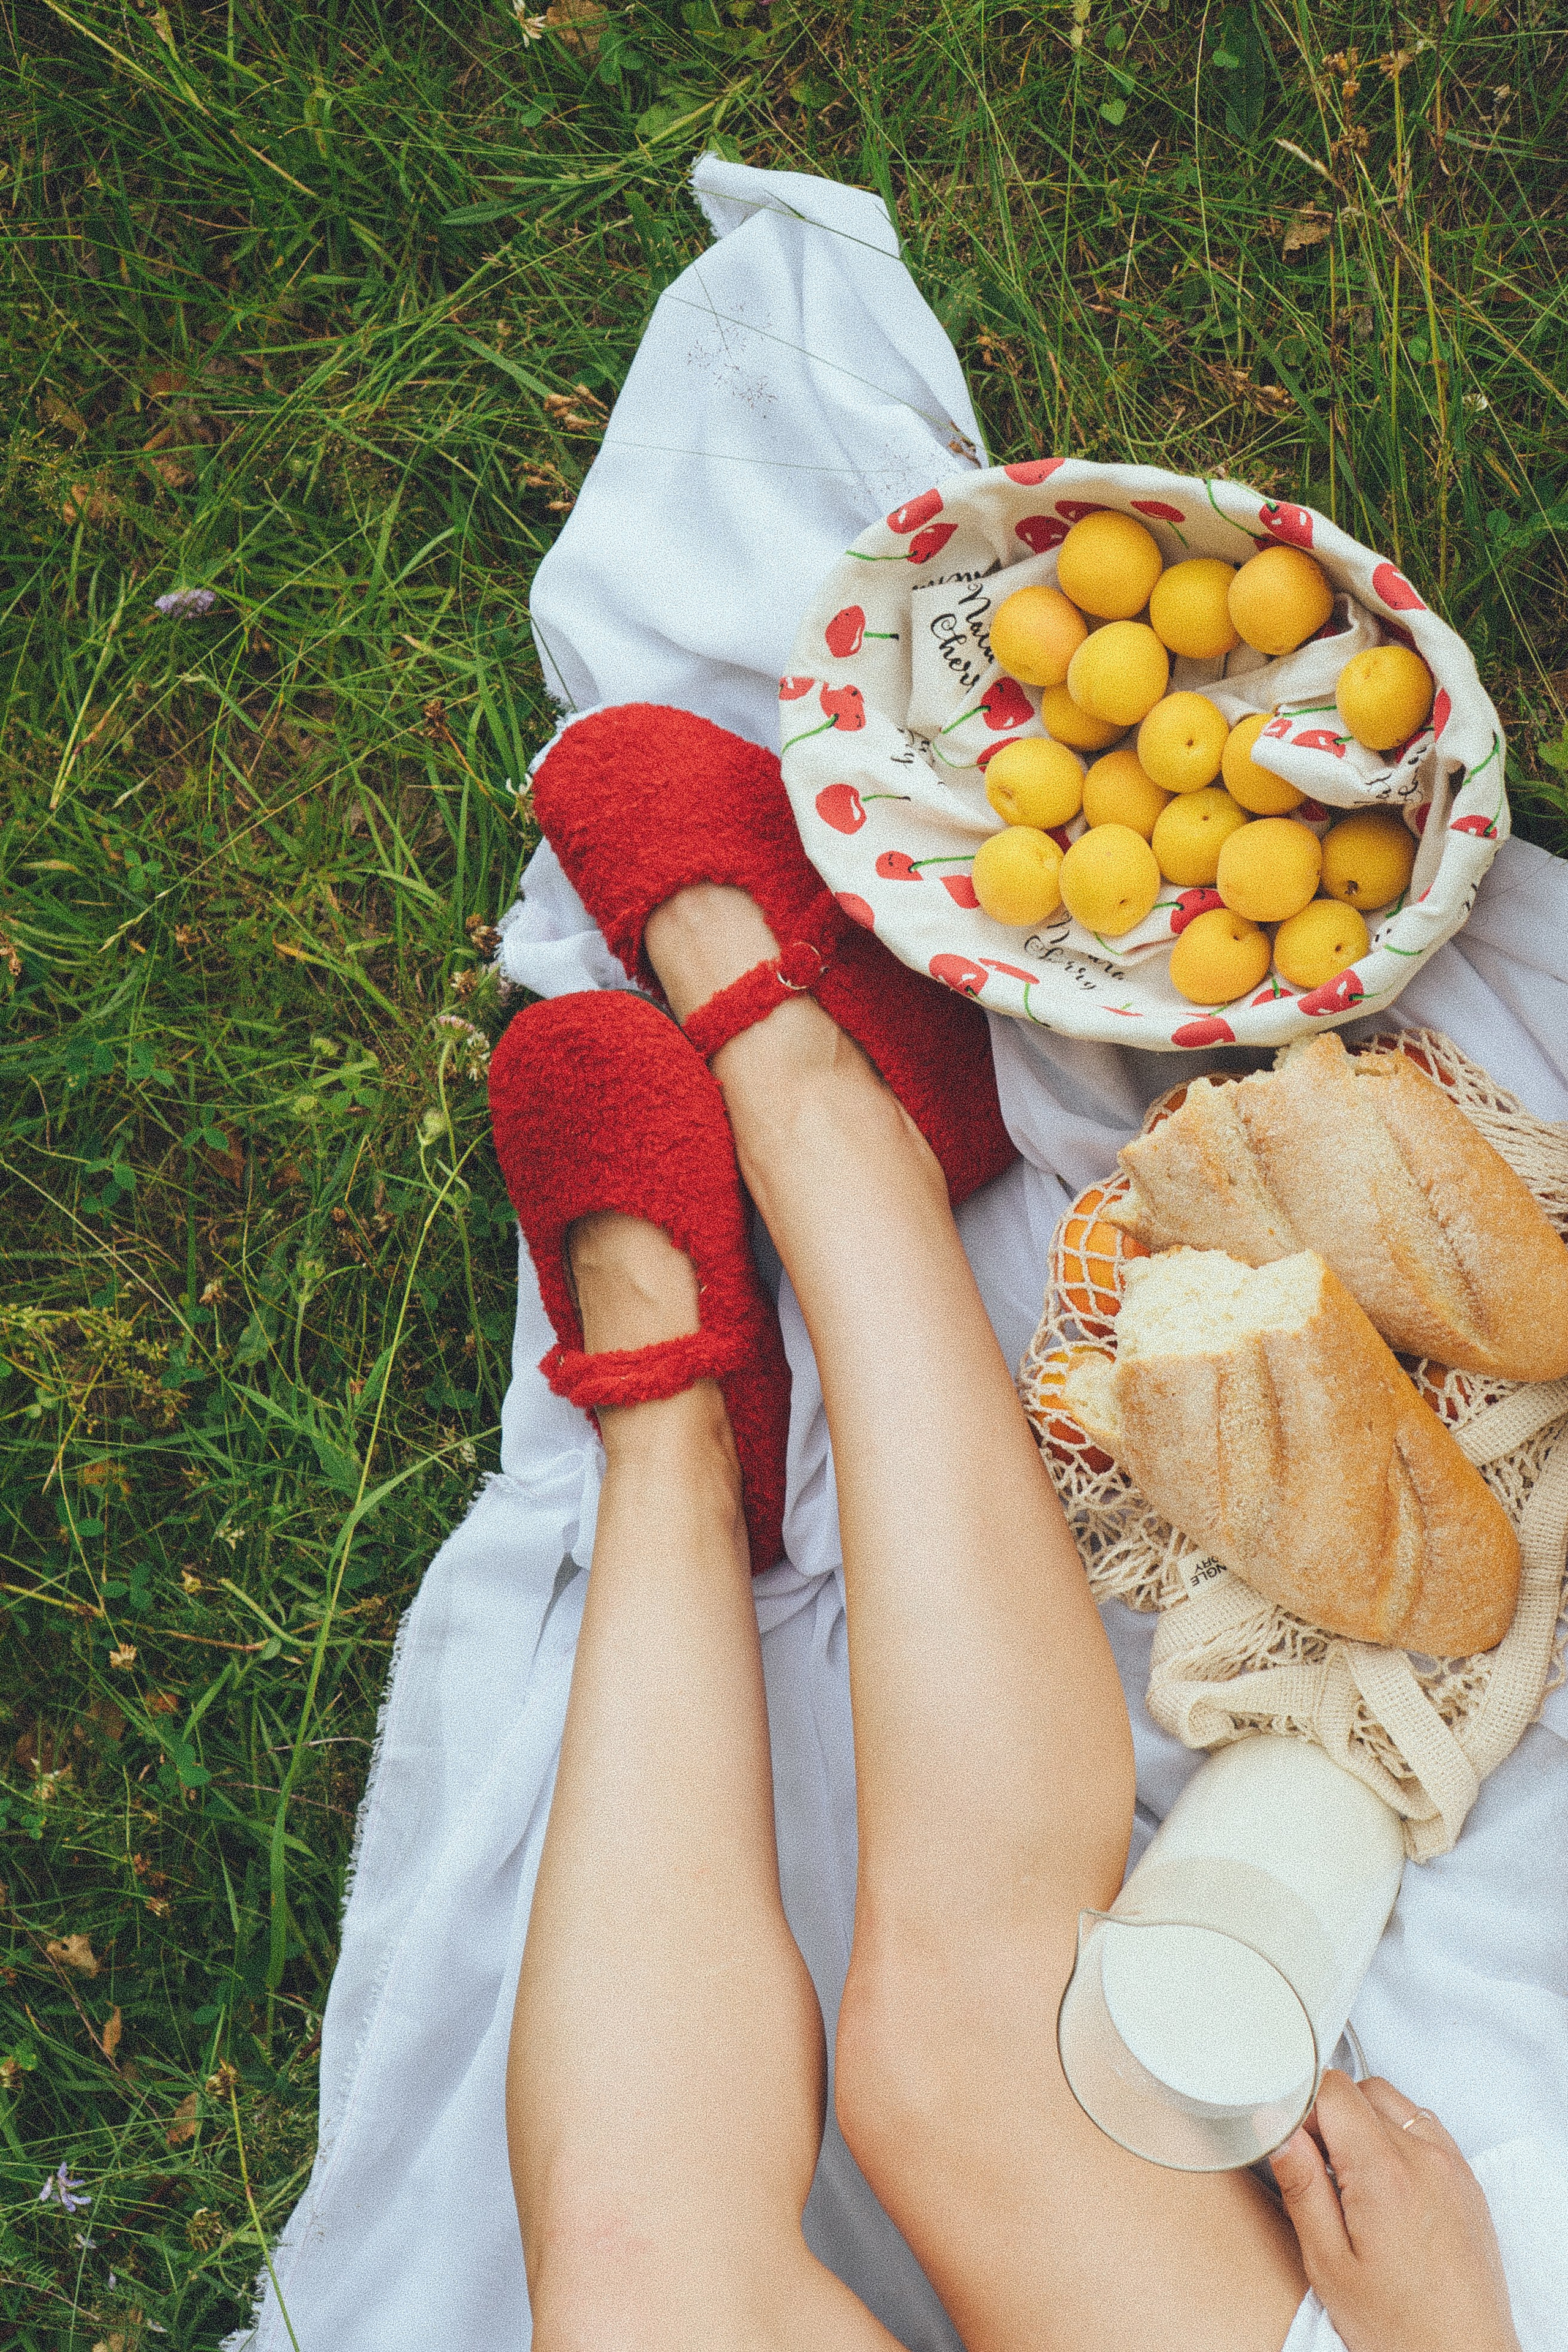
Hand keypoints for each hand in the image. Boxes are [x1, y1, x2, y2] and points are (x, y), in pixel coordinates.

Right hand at [1270, 2071, 1520, 2351]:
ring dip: (1367, 2123)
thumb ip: (1302, 2188)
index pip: (1334, 2089)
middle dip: (1332, 2114)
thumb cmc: (1400, 2328)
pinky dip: (1400, 2138)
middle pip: (1364, 2090)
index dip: (1304, 2107)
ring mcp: (1454, 2167)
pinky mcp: (1469, 2183)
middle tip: (1319, 2167)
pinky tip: (1387, 2186)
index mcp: (1385, 2173)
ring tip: (1353, 2180)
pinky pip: (1427, 2130)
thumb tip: (1278, 2131)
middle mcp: (1426, 2158)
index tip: (1293, 2140)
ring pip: (1397, 2104)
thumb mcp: (1330, 2265)